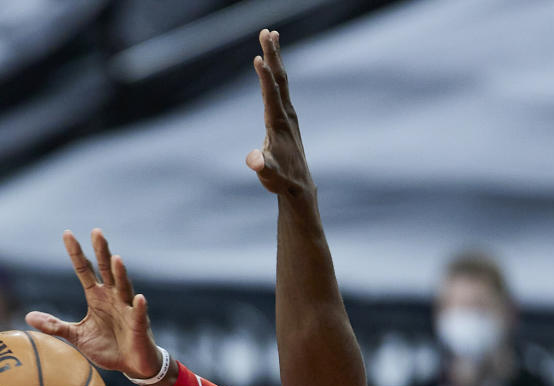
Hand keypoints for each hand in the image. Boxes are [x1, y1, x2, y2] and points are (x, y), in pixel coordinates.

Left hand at [26, 229, 172, 382]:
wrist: (131, 365)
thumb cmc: (107, 347)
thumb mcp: (76, 336)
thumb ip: (55, 325)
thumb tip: (28, 317)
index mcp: (96, 297)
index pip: (85, 270)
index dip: (76, 253)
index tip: (67, 233)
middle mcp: (112, 297)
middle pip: (106, 270)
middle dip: (101, 252)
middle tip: (96, 232)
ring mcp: (127, 310)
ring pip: (123, 287)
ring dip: (120, 274)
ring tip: (116, 259)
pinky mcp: (138, 326)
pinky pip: (138, 315)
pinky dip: (138, 307)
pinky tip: (138, 298)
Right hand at [246, 29, 314, 199]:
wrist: (298, 187)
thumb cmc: (281, 180)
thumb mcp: (268, 176)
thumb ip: (261, 166)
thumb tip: (254, 161)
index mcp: (278, 123)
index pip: (271, 95)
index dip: (264, 77)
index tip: (258, 58)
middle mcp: (286, 115)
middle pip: (279, 79)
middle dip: (273, 55)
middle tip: (266, 31)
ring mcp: (287, 115)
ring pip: (281, 80)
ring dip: (275, 57)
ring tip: (270, 35)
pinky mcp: (286, 118)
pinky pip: (280, 88)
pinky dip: (275, 72)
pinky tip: (272, 65)